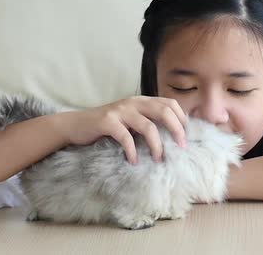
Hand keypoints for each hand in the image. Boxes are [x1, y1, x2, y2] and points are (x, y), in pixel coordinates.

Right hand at [64, 96, 186, 164]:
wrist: (76, 125)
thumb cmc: (106, 126)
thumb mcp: (130, 120)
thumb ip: (146, 121)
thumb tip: (172, 137)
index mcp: (141, 101)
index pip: (169, 103)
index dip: (181, 118)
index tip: (186, 136)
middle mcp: (133, 102)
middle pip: (163, 111)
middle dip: (176, 130)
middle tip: (181, 147)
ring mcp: (120, 111)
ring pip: (148, 126)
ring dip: (157, 145)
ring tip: (158, 159)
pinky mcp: (107, 122)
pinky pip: (126, 137)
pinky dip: (132, 151)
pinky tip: (134, 161)